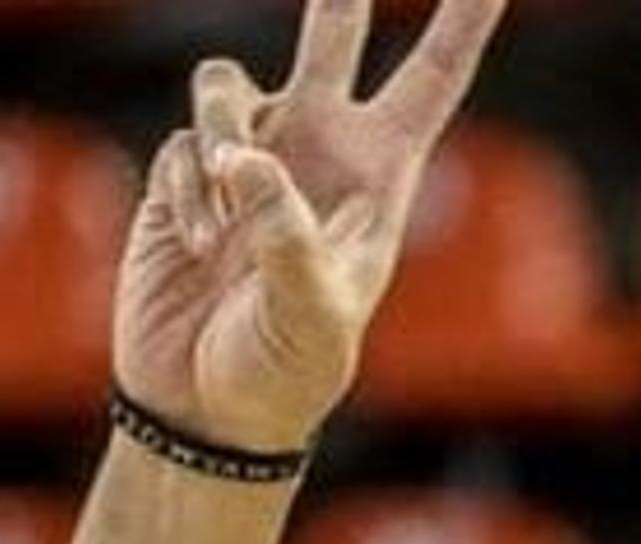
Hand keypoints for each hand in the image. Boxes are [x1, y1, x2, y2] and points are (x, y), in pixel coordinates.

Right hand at [114, 0, 505, 450]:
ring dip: (220, 139)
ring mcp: (253, 158)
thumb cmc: (285, 372)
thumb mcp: (312, 314)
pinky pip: (181, 144)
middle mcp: (320, 153)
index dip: (458, 26)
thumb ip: (288, 234)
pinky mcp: (189, 173)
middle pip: (331, 43)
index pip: (429, 84)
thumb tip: (249, 162)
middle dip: (335, 1)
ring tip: (223, 225)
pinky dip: (185, 191)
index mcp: (380, 179)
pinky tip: (194, 248)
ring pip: (228, 86)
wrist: (210, 406)